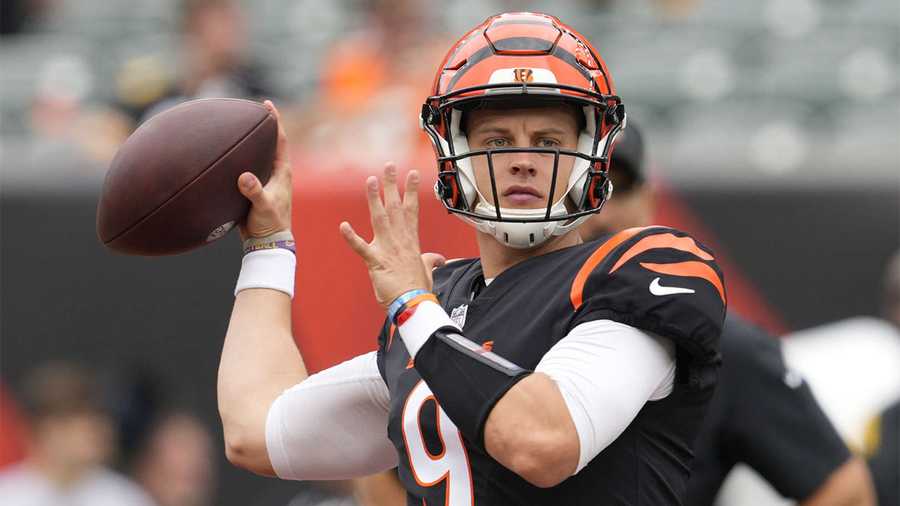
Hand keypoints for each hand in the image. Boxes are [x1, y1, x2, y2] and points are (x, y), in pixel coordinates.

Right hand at [237, 100, 291, 239]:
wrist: (266, 242)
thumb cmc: (269, 224)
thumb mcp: (262, 206)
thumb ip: (254, 191)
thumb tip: (243, 177)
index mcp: (282, 172)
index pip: (280, 140)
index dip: (275, 121)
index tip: (268, 105)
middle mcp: (276, 173)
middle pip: (270, 143)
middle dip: (262, 126)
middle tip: (251, 109)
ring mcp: (266, 181)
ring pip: (258, 156)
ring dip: (251, 142)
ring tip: (237, 127)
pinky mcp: (255, 190)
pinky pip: (247, 168)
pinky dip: (239, 159)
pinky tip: (226, 156)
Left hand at [340, 163, 444, 308]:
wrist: (413, 303)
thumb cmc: (419, 289)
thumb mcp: (427, 270)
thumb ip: (430, 260)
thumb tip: (438, 259)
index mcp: (410, 240)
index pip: (411, 210)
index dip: (411, 191)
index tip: (412, 174)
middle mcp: (399, 240)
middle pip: (395, 207)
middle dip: (392, 185)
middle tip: (389, 166)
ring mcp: (387, 249)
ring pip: (380, 218)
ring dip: (374, 199)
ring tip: (371, 180)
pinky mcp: (375, 261)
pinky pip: (361, 248)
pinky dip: (351, 237)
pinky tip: (342, 226)